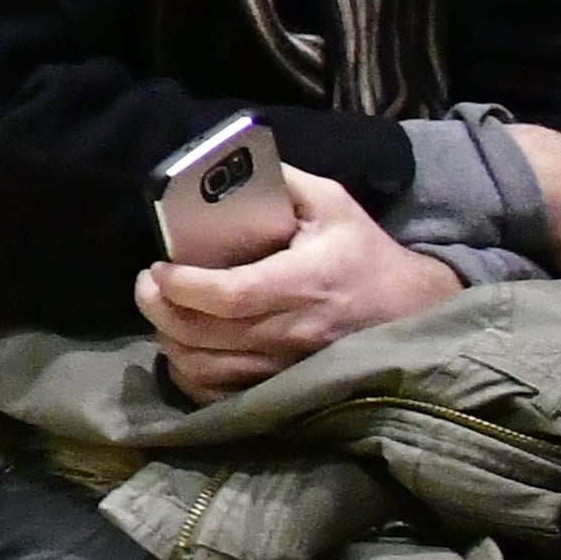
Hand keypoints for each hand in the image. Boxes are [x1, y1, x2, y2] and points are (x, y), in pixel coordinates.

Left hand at [135, 160, 458, 401]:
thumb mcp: (331, 204)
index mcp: (304, 282)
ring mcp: (286, 369)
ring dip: (169, 339)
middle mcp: (293, 332)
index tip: (159, 266)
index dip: (183, 285)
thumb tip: (229, 164)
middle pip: (202, 335)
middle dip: (159, 308)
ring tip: (164, 310)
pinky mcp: (282, 390)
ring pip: (203, 369)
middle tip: (149, 283)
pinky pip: (218, 395)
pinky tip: (185, 347)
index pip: (230, 295)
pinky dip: (189, 375)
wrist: (411, 309)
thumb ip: (281, 181)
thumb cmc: (363, 253)